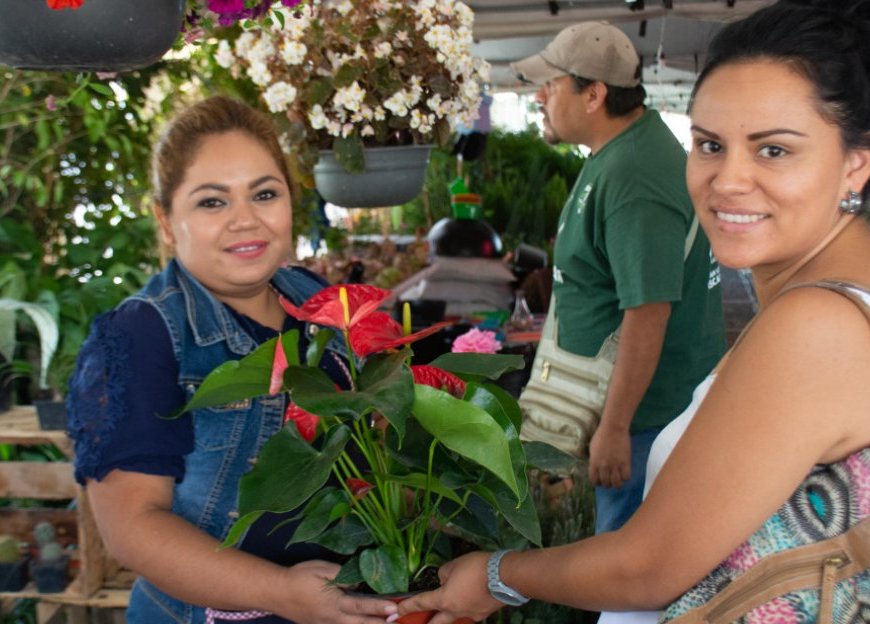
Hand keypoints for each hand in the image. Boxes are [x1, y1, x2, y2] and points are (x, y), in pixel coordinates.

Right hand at [274, 560, 397, 623]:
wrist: (276, 592)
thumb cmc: (299, 577)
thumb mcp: (322, 569)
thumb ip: (343, 576)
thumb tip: (360, 583)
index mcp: (334, 603)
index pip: (362, 605)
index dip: (379, 607)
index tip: (394, 608)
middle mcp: (333, 618)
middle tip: (398, 622)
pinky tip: (363, 623)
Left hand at [395, 552, 502, 623]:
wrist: (505, 576)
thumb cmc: (476, 568)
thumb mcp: (454, 564)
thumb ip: (444, 574)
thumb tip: (444, 580)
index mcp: (445, 599)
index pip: (421, 603)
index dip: (407, 607)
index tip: (396, 613)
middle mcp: (456, 612)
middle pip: (436, 623)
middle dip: (426, 623)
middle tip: (419, 622)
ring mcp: (471, 616)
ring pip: (454, 621)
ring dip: (446, 619)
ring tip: (444, 612)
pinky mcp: (484, 614)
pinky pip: (468, 615)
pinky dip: (463, 611)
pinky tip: (466, 604)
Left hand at [588, 427, 630, 487]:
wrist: (613, 428)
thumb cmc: (601, 436)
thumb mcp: (592, 449)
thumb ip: (594, 460)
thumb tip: (595, 468)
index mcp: (594, 463)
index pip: (594, 480)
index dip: (597, 482)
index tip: (600, 480)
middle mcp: (604, 466)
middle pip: (606, 484)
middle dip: (608, 484)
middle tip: (610, 479)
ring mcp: (615, 465)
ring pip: (616, 483)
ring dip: (617, 483)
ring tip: (618, 479)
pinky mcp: (625, 462)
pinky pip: (626, 477)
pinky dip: (626, 477)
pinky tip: (624, 473)